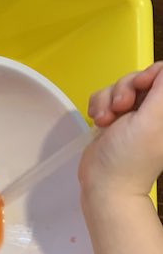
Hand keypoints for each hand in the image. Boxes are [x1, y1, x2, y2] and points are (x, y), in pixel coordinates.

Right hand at [80, 61, 162, 198]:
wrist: (104, 183)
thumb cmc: (129, 158)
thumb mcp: (153, 119)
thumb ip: (162, 90)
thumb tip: (162, 70)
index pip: (161, 72)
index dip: (147, 75)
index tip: (139, 88)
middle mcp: (153, 109)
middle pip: (138, 77)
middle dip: (123, 90)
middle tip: (120, 109)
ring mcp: (133, 114)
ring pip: (118, 87)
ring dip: (106, 101)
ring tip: (106, 120)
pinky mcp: (114, 118)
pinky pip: (103, 98)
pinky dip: (97, 107)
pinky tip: (99, 122)